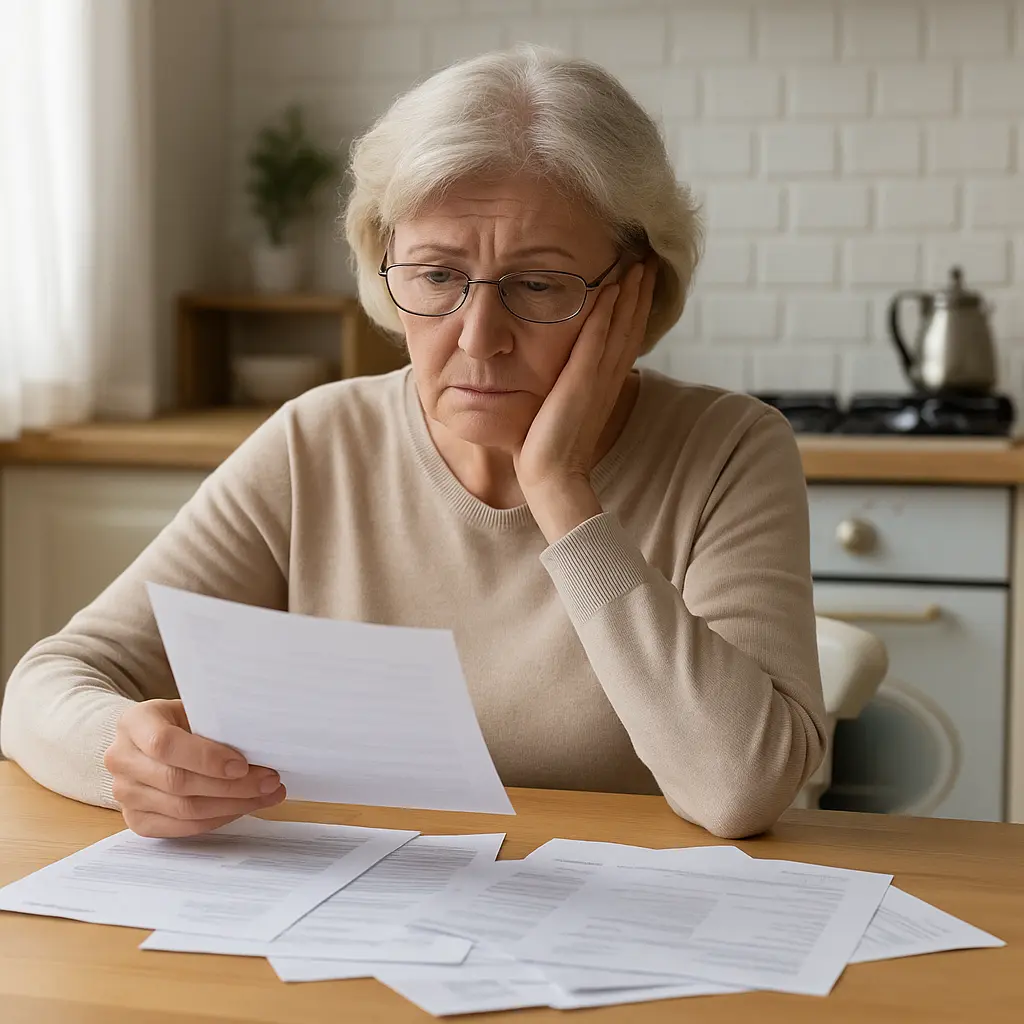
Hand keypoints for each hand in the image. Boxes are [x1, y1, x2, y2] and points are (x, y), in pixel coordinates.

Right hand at [104, 698, 285, 837]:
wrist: (149, 741)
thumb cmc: (181, 722)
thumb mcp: (194, 710)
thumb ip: (216, 724)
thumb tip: (262, 744)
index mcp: (134, 722)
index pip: (165, 744)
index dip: (206, 757)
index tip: (242, 765)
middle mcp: (121, 758)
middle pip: (177, 782)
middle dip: (230, 786)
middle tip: (269, 781)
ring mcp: (124, 793)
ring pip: (182, 809)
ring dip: (231, 805)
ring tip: (265, 795)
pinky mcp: (136, 819)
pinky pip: (180, 827)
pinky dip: (217, 819)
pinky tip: (242, 808)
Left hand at [515, 257, 656, 536]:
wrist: (551, 475)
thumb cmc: (548, 446)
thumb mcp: (563, 407)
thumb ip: (567, 384)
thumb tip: (561, 371)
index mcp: (605, 382)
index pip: (626, 334)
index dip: (636, 304)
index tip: (640, 275)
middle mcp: (607, 377)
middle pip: (631, 324)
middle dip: (641, 290)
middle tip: (649, 257)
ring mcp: (597, 379)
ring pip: (620, 326)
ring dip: (630, 293)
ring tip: (638, 262)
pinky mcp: (581, 383)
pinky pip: (596, 340)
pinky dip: (606, 314)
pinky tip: (611, 288)